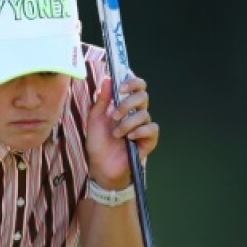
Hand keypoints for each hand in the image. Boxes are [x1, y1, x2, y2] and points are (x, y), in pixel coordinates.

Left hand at [85, 74, 159, 188]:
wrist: (101, 167)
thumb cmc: (98, 143)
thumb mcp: (95, 119)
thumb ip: (101, 100)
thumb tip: (107, 80)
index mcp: (125, 106)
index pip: (137, 86)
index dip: (132, 82)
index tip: (120, 87)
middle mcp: (136, 114)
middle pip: (143, 96)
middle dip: (128, 103)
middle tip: (115, 114)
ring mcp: (143, 127)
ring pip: (144, 114)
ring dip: (128, 123)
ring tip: (116, 134)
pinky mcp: (149, 140)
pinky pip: (152, 128)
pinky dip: (140, 131)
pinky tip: (129, 138)